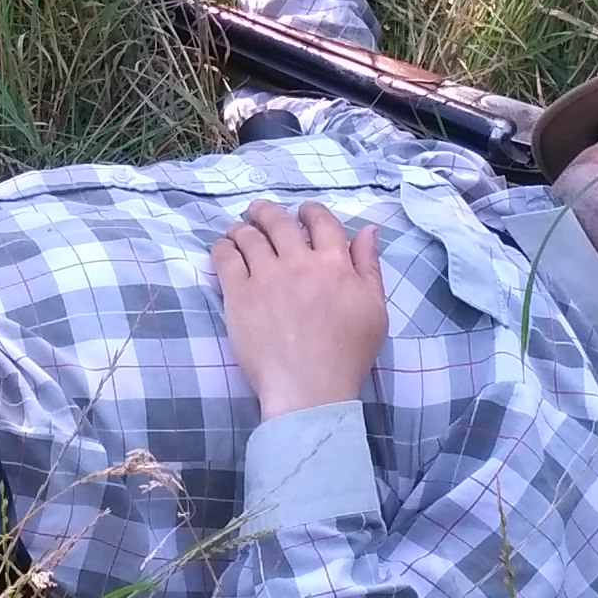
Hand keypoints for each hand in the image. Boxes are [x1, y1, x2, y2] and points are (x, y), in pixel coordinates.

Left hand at [212, 197, 388, 416]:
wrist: (309, 387)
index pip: (321, 221)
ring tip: (240, 231)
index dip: (310, 210)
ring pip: (249, 235)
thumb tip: (368, 231)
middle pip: (279, 221)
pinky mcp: (239, 295)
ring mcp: (266, 277)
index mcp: (334, 264)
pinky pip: (225, 258)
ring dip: (244, 228)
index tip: (302, 212)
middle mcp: (299, 262)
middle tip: (259, 211)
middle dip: (267, 211)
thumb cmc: (347, 354)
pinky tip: (224, 249)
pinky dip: (223, 247)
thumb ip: (369, 267)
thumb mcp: (374, 310)